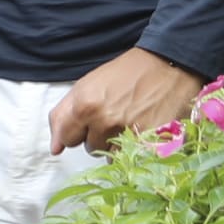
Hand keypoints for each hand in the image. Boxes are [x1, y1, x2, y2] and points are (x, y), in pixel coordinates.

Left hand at [46, 47, 208, 155]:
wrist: (168, 65)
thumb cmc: (128, 72)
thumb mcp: (88, 84)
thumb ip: (64, 115)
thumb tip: (55, 148)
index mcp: (84, 104)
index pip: (66, 138)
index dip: (76, 130)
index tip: (87, 122)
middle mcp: (103, 120)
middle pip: (89, 148)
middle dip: (97, 136)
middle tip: (114, 115)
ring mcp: (127, 132)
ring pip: (109, 155)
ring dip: (116, 144)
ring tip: (129, 121)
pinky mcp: (149, 142)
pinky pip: (131, 158)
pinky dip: (134, 148)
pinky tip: (141, 129)